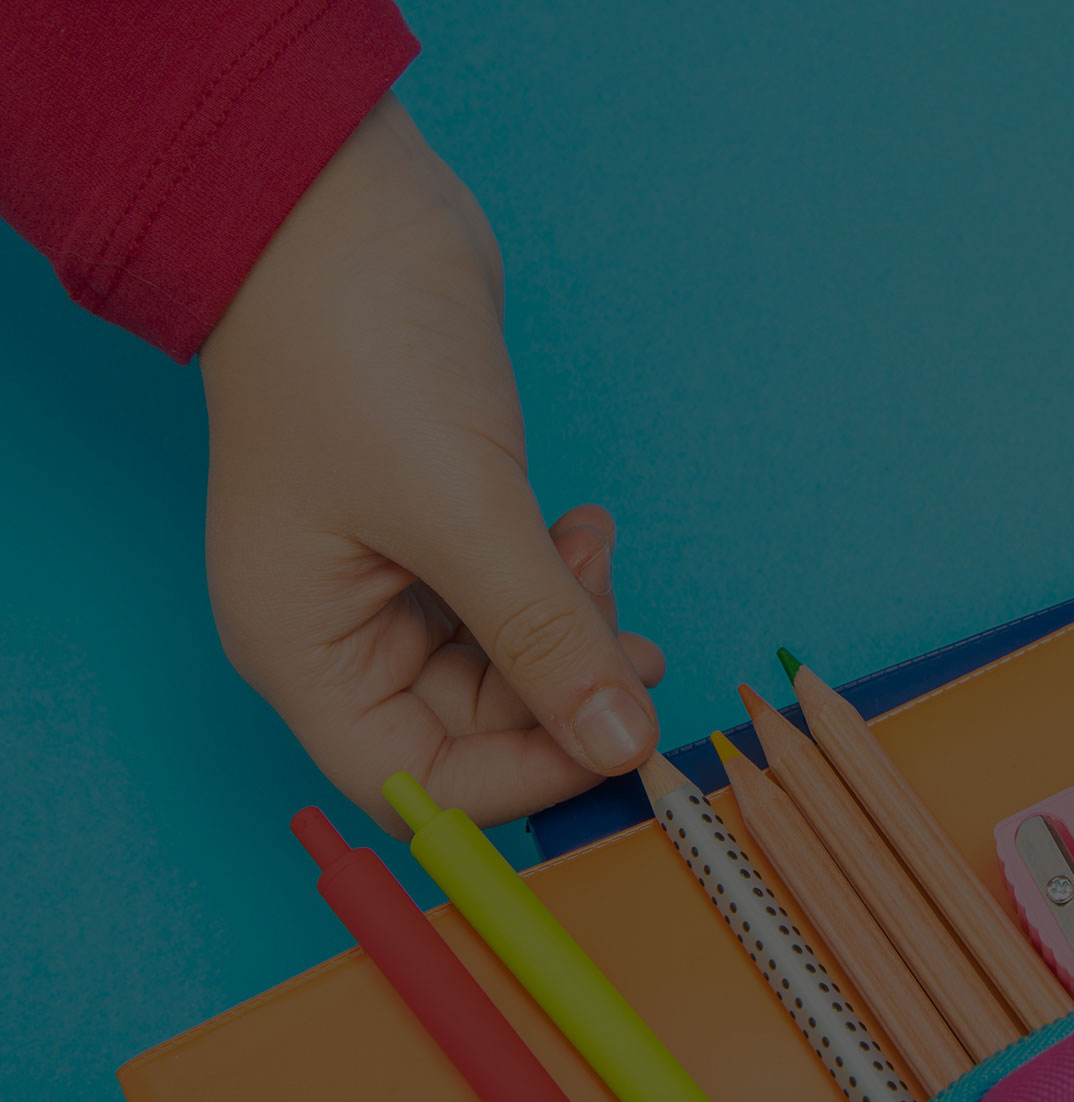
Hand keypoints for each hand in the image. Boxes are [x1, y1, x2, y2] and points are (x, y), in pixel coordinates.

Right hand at [201, 92, 664, 834]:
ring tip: (596, 551)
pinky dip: (561, 580)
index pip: (418, 783)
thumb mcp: (462, 513)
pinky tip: (585, 528)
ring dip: (573, 627)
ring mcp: (392, 580)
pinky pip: (515, 597)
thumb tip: (621, 745)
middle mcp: (342, 631)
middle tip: (629, 641)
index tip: (613, 742)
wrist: (342, 207)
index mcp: (306, 651)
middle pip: (474, 728)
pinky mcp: (442, 529)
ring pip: (507, 662)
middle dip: (564, 690)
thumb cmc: (355, 351)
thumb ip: (546, 640)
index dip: (520, 779)